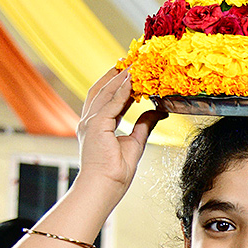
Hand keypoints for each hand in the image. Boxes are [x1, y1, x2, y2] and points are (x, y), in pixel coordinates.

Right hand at [76, 69, 164, 191]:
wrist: (104, 187)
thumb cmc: (115, 173)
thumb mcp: (135, 143)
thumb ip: (144, 125)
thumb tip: (158, 112)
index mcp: (97, 126)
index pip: (107, 98)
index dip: (118, 84)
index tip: (131, 73)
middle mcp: (89, 121)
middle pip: (101, 90)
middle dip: (114, 74)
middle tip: (128, 61)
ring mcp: (90, 122)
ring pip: (105, 92)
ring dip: (118, 77)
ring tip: (131, 64)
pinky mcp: (95, 126)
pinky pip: (110, 103)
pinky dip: (121, 91)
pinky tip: (131, 81)